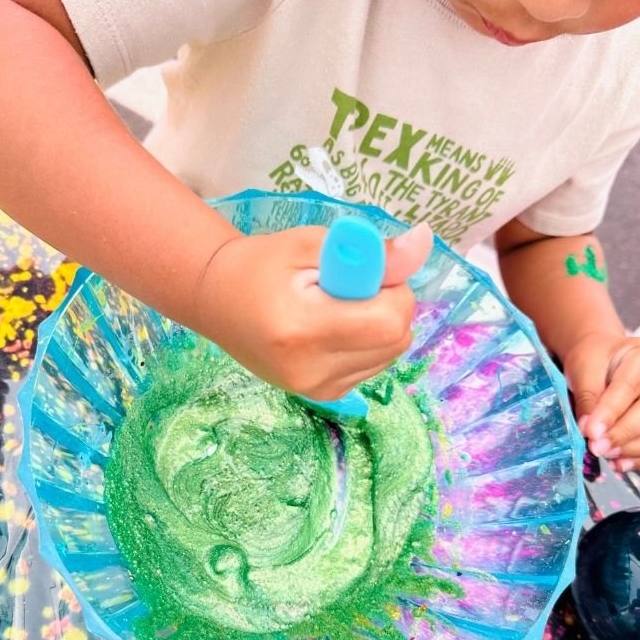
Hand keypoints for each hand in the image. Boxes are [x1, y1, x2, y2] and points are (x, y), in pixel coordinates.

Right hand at [192, 223, 431, 398]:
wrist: (216, 301)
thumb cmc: (260, 264)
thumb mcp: (311, 245)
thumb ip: (369, 252)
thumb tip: (423, 244)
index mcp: (303, 329)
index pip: (388, 321)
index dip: (393, 290)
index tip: (368, 272)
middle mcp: (311, 370)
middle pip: (395, 340)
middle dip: (391, 306)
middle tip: (354, 285)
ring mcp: (316, 389)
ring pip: (390, 355)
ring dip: (382, 325)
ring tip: (340, 306)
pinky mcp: (322, 395)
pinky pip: (373, 366)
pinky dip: (369, 343)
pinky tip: (337, 327)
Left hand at [564, 331, 639, 470]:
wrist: (604, 358)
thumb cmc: (594, 358)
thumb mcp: (583, 368)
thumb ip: (587, 397)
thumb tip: (590, 431)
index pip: (630, 387)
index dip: (611, 412)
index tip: (591, 432)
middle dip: (623, 433)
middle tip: (596, 447)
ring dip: (635, 449)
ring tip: (606, 454)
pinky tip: (619, 463)